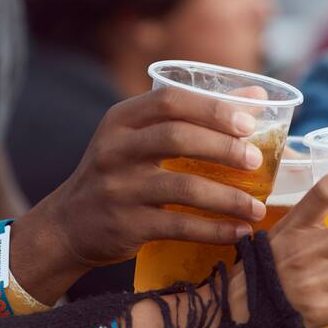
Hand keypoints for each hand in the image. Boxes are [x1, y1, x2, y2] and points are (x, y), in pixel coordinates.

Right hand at [13, 87, 269, 298]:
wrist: (69, 224)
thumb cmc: (120, 173)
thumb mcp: (142, 137)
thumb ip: (194, 115)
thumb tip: (258, 96)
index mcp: (121, 119)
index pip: (169, 101)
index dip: (212, 109)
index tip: (248, 123)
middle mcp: (115, 149)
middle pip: (176, 138)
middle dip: (223, 148)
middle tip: (255, 161)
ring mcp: (118, 189)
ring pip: (182, 188)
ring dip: (227, 198)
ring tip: (257, 206)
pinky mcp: (126, 225)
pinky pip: (179, 226)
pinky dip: (214, 230)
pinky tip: (239, 231)